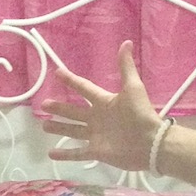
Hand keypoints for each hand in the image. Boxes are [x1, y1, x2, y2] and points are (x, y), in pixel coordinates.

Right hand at [41, 41, 162, 170]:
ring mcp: (96, 136)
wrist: (151, 143)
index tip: (58, 73)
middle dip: (60, 107)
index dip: (72, 81)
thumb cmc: (141, 114)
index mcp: (104, 102)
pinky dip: (65, 154)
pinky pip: (78, 152)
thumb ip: (126, 66)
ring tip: (44, 124)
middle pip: (74, 111)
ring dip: (59, 127)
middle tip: (44, 104)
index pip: (84, 89)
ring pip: (73, 130)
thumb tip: (126, 42)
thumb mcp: (133, 87)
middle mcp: (98, 118)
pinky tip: (50, 153)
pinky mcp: (97, 152)